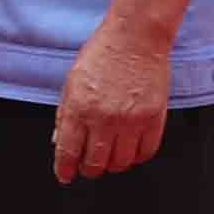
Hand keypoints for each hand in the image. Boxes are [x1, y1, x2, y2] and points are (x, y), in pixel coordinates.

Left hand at [50, 14, 174, 183]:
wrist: (137, 37)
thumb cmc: (104, 53)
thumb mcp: (72, 82)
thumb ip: (65, 114)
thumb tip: (60, 141)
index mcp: (79, 108)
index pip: (68, 152)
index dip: (65, 170)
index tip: (66, 175)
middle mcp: (104, 118)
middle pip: (95, 164)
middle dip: (88, 169)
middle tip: (88, 164)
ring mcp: (131, 120)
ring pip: (120, 163)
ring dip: (112, 164)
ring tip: (109, 156)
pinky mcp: (154, 118)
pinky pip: (146, 152)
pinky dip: (136, 157)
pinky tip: (130, 149)